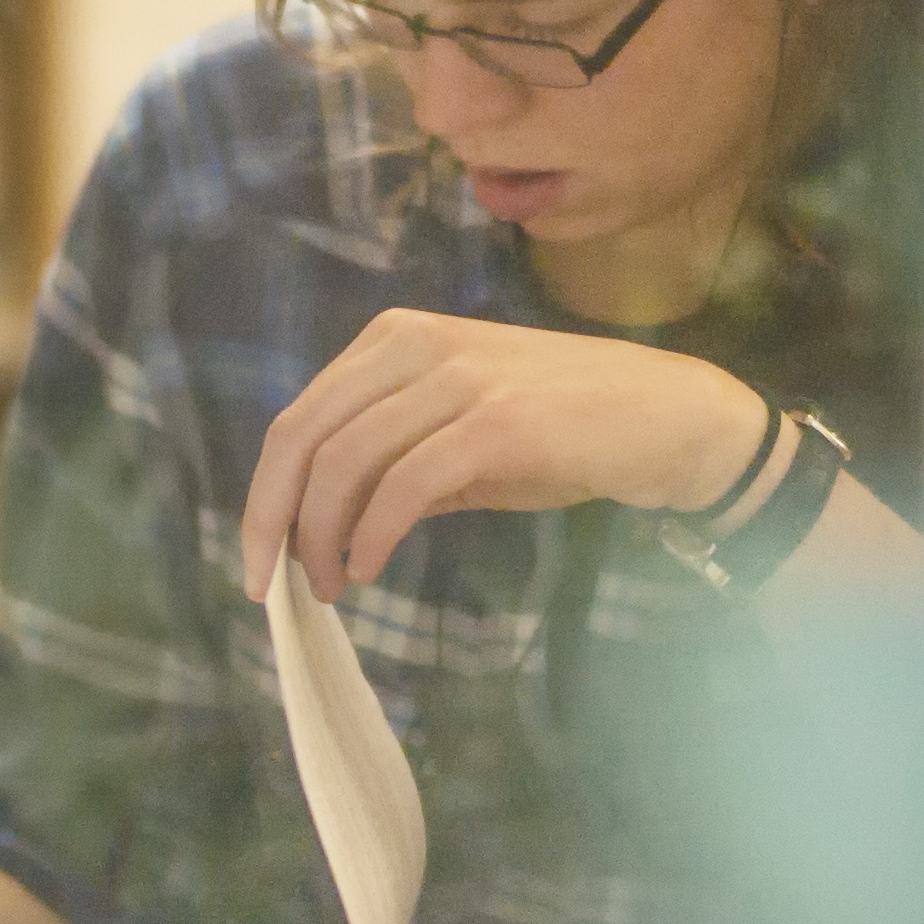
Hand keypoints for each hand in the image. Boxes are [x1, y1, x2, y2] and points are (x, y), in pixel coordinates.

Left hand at [238, 307, 768, 600]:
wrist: (665, 419)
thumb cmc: (563, 429)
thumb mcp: (460, 435)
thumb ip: (390, 464)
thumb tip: (319, 528)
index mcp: (394, 339)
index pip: (298, 417)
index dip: (264, 494)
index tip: (258, 557)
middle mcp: (415, 345)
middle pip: (304, 436)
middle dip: (273, 519)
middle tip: (272, 585)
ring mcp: (457, 380)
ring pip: (346, 462)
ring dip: (323, 537)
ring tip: (331, 585)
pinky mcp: (495, 423)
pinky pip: (405, 486)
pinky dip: (372, 535)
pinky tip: (369, 568)